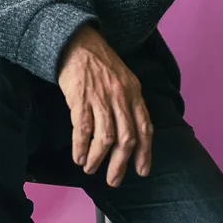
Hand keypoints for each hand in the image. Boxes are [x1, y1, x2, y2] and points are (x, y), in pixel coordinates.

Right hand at [57, 25, 152, 186]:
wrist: (76, 42)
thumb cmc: (99, 62)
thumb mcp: (123, 78)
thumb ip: (129, 102)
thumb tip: (130, 132)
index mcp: (134, 92)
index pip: (144, 128)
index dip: (145, 153)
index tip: (142, 170)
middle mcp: (120, 97)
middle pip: (125, 139)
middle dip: (120, 165)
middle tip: (114, 180)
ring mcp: (100, 98)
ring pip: (105, 139)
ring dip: (98, 159)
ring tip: (91, 169)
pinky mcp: (80, 99)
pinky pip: (83, 130)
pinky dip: (81, 147)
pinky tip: (78, 157)